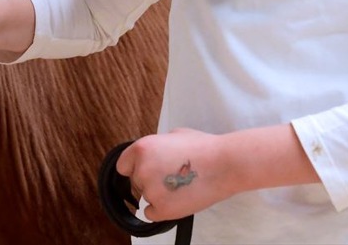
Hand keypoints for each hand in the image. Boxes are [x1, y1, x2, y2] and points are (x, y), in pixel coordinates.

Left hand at [116, 124, 320, 220]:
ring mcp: (150, 191)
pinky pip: (151, 213)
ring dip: (159, 195)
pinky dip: (162, 210)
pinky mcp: (161, 209)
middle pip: (136, 182)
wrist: (224, 164)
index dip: (135, 168)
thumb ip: (156, 145)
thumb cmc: (203, 147)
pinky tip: (178, 200)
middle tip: (172, 177)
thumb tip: (151, 154)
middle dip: (150, 181)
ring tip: (181, 187)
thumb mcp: (174, 134)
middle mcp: (141, 169)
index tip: (146, 171)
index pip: (123, 165)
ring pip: (146, 197)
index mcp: (141, 148)